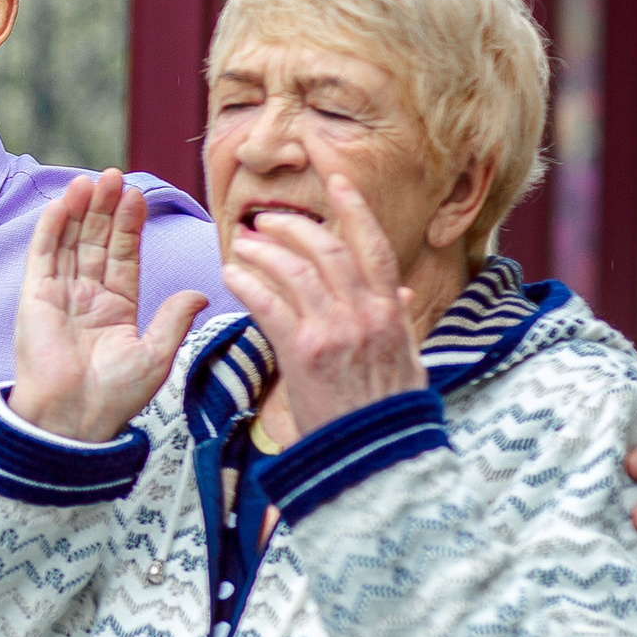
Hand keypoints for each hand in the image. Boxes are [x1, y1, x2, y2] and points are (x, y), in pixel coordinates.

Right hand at [9, 170, 209, 442]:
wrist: (75, 417)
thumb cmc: (115, 395)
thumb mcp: (156, 355)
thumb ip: (174, 320)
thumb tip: (200, 293)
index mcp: (116, 307)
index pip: (124, 255)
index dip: (130, 225)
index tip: (137, 195)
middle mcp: (86, 296)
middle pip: (96, 241)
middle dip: (105, 208)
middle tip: (113, 175)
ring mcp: (59, 295)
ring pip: (70, 242)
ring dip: (79, 211)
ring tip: (90, 180)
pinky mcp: (34, 298)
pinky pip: (42, 257)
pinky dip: (50, 230)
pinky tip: (62, 205)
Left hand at [222, 175, 424, 436]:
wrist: (375, 457)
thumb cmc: (386, 412)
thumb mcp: (407, 359)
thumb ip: (399, 319)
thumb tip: (404, 288)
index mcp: (392, 311)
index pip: (372, 245)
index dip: (354, 207)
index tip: (336, 179)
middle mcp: (366, 314)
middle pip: (326, 249)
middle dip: (292, 227)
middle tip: (263, 220)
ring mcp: (335, 331)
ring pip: (295, 271)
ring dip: (263, 251)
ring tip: (240, 245)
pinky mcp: (304, 353)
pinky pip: (269, 305)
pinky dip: (247, 284)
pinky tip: (230, 276)